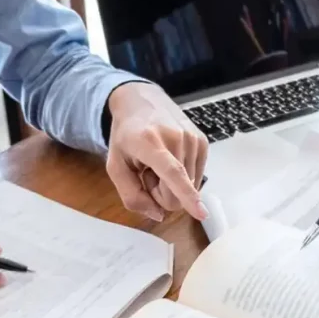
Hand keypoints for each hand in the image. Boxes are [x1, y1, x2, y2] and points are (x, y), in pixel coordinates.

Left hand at [105, 82, 208, 221]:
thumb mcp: (115, 167)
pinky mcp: (203, 141)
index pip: (173, 173)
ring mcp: (193, 138)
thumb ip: (131, 195)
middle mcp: (177, 138)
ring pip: (189, 187)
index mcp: (150, 143)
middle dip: (161, 192)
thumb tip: (159, 215)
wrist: (140, 101)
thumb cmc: (125, 137)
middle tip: (148, 172)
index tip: (201, 213)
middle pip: (177, 192)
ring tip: (159, 163)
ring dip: (172, 183)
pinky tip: (171, 159)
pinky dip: (182, 176)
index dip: (187, 195)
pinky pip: (196, 178)